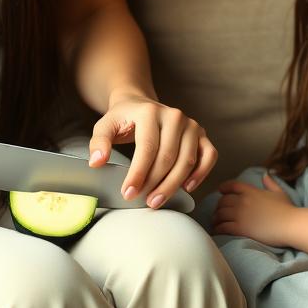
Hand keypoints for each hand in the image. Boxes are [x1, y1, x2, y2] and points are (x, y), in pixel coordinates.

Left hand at [87, 91, 216, 207]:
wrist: (140, 105)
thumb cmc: (123, 119)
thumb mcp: (105, 126)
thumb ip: (99, 143)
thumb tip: (97, 162)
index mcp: (150, 111)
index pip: (147, 147)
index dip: (138, 173)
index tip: (128, 193)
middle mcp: (174, 116)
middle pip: (168, 157)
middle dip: (155, 183)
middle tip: (144, 201)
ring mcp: (191, 124)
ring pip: (187, 160)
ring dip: (173, 185)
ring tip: (157, 200)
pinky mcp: (202, 134)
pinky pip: (209, 156)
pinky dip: (201, 174)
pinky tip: (186, 187)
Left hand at [212, 173, 296, 244]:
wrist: (290, 225)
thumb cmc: (287, 209)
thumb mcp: (279, 192)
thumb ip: (270, 183)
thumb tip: (265, 175)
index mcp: (251, 191)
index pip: (231, 186)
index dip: (224, 188)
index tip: (220, 191)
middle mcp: (242, 201)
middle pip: (223, 201)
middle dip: (218, 206)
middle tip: (218, 212)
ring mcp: (241, 214)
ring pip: (220, 214)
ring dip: (216, 218)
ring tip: (215, 223)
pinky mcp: (241, 228)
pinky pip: (224, 227)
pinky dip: (218, 229)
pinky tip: (216, 232)